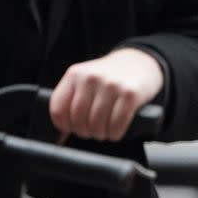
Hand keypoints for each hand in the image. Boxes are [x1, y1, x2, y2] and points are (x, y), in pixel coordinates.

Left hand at [49, 47, 163, 141]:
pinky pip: (117, 124)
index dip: (63, 126)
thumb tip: (62, 132)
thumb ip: (72, 98)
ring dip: (100, 134)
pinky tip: (115, 131)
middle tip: (91, 132)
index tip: (71, 129)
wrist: (139, 63)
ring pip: (97, 124)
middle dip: (84, 132)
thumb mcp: (85, 79)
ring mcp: (111, 86)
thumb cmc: (110, 77)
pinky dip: (115, 133)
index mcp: (74, 75)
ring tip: (104, 132)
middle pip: (78, 119)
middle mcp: (91, 78)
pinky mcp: (129, 94)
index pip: (58, 109)